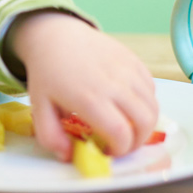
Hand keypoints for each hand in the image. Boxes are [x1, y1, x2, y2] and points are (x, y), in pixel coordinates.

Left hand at [5, 11, 157, 160]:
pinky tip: (126, 104)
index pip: (121, 134)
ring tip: (126, 126)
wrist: (55, 37)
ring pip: (153, 107)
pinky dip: (145, 102)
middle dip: (137, 142)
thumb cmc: (47, 74)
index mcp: (89, 98)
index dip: (120, 150)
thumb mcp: (38, 107)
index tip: (108, 151)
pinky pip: (151, 89)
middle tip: (121, 143)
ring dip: (144, 124)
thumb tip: (68, 156)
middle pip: (145, 123)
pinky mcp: (133, 60)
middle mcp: (113, 83)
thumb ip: (50, 136)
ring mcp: (126, 70)